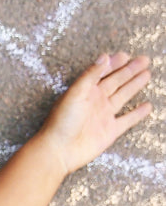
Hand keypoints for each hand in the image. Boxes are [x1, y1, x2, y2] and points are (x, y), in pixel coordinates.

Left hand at [38, 52, 151, 174]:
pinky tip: (147, 106)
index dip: (113, 63)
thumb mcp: (75, 93)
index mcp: (85, 91)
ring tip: (147, 74)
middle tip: (144, 60)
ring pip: (123, 96)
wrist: (58, 151)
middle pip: (116, 82)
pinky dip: (137, 113)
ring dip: (134, 86)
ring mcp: (103, 116)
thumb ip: (90, 75)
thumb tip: (104, 57)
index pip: (102, 73)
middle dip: (129, 70)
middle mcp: (95, 102)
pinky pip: (127, 120)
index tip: (125, 55)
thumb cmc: (61, 122)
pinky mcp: (109, 131)